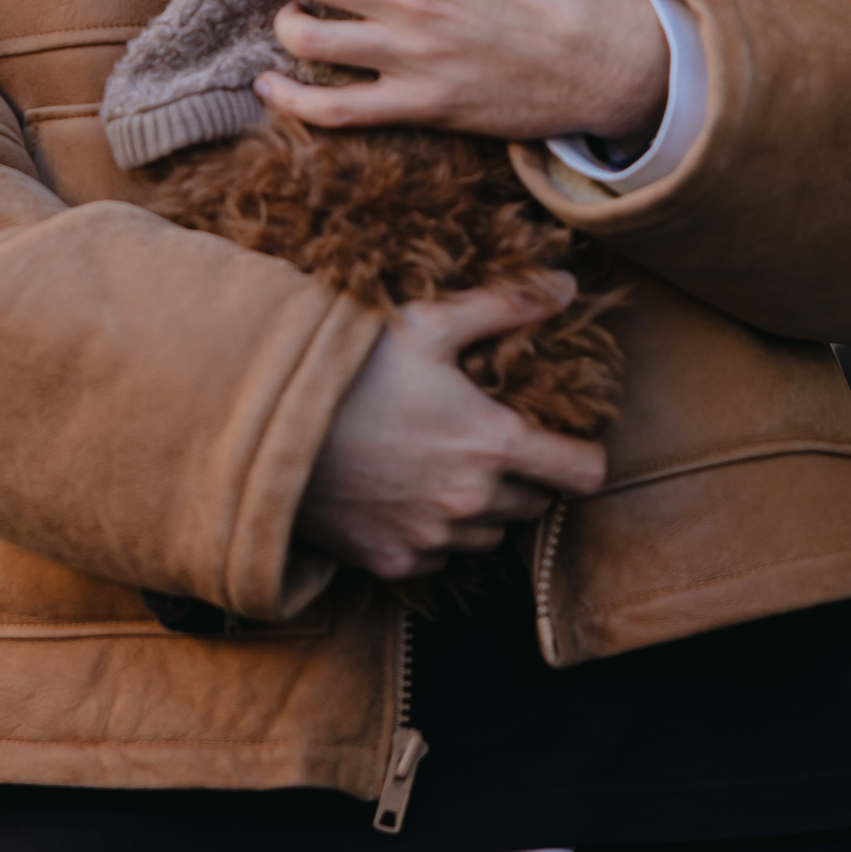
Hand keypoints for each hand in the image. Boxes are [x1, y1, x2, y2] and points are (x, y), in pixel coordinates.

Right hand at [296, 281, 607, 578]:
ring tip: (441, 465)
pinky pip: (438, 556)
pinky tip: (404, 494)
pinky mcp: (393, 563)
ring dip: (480, 508)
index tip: (564, 440)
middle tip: (487, 441)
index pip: (583, 474)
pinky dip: (433, 534)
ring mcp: (432, 539)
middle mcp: (472, 502)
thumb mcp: (427, 324)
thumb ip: (504, 306)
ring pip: (488, 535)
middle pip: (535, 504)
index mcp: (493, 444)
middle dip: (524, 476)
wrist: (267, 428)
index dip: (583, 455)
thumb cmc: (351, 371)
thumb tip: (565, 288)